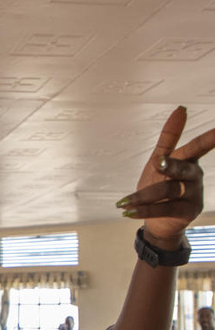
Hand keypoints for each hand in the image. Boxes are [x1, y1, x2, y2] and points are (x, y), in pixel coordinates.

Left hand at [119, 107, 214, 243]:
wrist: (160, 220)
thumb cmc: (160, 185)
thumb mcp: (160, 160)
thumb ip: (169, 138)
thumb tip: (180, 109)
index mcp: (189, 161)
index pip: (196, 148)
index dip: (207, 140)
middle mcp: (195, 176)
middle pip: (181, 168)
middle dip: (169, 165)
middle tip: (155, 163)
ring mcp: (193, 194)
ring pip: (167, 190)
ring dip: (142, 196)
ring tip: (123, 203)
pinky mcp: (187, 211)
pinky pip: (164, 209)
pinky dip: (144, 210)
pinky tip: (127, 212)